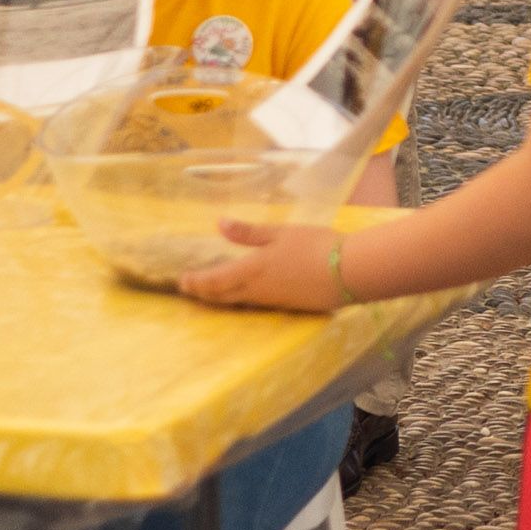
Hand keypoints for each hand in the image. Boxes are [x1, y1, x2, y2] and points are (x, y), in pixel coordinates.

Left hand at [178, 219, 352, 311]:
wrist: (348, 272)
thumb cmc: (314, 245)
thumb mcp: (280, 232)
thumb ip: (249, 232)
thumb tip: (219, 223)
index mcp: (251, 270)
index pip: (214, 281)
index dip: (195, 282)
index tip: (182, 280)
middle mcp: (256, 290)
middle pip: (222, 296)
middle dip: (202, 293)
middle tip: (189, 289)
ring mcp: (272, 301)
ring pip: (236, 301)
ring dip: (219, 298)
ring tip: (210, 292)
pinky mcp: (286, 305)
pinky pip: (253, 304)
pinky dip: (239, 299)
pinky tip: (243, 293)